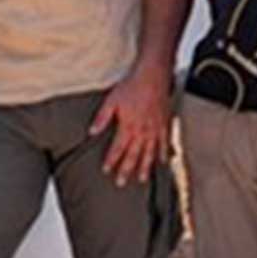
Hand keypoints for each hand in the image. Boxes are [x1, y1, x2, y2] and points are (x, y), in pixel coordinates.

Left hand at [90, 65, 172, 186]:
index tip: (106, 170)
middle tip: (121, 182)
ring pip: (149, 153)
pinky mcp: (164, 124)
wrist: (153, 75)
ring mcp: (155, 129)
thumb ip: (101, 118)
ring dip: (144, 167)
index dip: (111, 161)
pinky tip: (162, 162)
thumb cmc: (132, 86)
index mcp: (128, 126)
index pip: (117, 148)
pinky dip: (163, 154)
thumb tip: (91, 131)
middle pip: (133, 155)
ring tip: (141, 179)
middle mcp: (142, 131)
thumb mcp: (111, 100)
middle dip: (126, 170)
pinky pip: (165, 143)